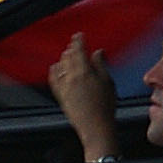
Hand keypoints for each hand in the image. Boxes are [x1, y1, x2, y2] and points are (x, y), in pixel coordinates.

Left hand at [49, 32, 118, 162]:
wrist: (95, 127)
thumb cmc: (105, 107)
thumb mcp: (108, 82)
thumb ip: (101, 65)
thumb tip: (98, 52)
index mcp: (84, 71)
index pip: (79, 50)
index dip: (78, 41)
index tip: (79, 35)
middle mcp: (71, 77)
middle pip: (68, 57)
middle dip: (71, 48)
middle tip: (74, 43)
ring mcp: (64, 87)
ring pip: (60, 66)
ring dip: (63, 57)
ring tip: (66, 53)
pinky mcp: (61, 96)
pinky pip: (53, 79)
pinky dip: (54, 71)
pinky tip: (55, 67)